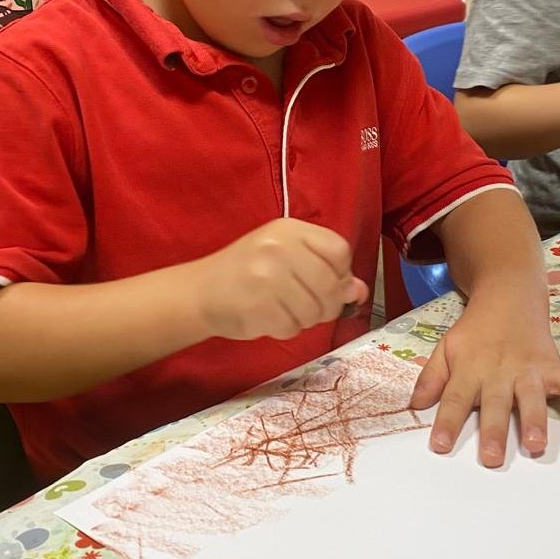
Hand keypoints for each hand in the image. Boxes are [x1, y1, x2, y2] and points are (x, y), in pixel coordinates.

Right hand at [198, 220, 369, 341]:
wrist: (200, 290)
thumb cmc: (248, 271)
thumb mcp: (288, 257)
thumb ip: (325, 270)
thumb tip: (359, 292)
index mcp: (289, 229)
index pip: (339, 251)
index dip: (341, 274)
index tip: (328, 283)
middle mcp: (278, 248)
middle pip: (330, 285)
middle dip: (327, 305)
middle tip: (309, 307)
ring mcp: (266, 278)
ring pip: (314, 311)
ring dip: (305, 320)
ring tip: (284, 310)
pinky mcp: (256, 307)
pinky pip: (292, 327)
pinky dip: (286, 329)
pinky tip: (269, 318)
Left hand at [410, 300, 559, 467]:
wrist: (509, 295)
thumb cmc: (476, 331)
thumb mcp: (446, 347)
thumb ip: (431, 377)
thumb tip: (415, 405)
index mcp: (469, 369)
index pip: (455, 398)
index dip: (448, 422)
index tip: (440, 446)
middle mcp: (498, 372)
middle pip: (494, 403)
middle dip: (493, 431)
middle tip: (491, 459)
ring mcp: (527, 368)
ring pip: (530, 396)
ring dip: (534, 419)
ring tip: (535, 444)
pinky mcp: (550, 364)